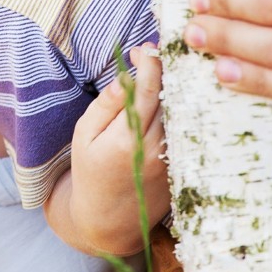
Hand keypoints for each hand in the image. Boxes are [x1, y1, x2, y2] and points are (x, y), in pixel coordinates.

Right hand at [70, 46, 169, 255]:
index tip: (143, 50)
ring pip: (183, 113)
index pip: (147, 92)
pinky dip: (184, 109)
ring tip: (168, 70)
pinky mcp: (183, 167)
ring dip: (179, 88)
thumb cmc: (90, 173)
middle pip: (171, 98)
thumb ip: (106, 105)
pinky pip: (186, 129)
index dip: (149, 65)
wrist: (109, 221)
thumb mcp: (84, 136)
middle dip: (166, 71)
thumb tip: (126, 76)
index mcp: (126, 141)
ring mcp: (173, 160)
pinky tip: (177, 96)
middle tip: (156, 53)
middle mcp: (155, 150)